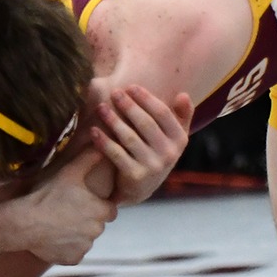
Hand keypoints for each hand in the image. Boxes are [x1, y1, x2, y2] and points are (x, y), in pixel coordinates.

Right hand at [13, 149, 115, 264]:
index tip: (84, 201)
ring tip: (59, 223)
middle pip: (97, 224)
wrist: (26, 222)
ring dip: (77, 233)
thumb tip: (102, 146)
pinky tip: (54, 237)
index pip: (110, 209)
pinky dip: (67, 247)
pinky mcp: (74, 259)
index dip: (98, 205)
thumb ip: (89, 159)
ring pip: (86, 239)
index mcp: (101, 210)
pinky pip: (75, 252)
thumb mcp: (70, 173)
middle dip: (87, 219)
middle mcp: (97, 231)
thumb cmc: (49, 195)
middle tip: (68, 211)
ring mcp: (85, 247)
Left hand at [91, 85, 193, 203]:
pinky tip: (94, 130)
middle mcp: (169, 154)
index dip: (146, 98)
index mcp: (180, 139)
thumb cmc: (157, 153)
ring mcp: (153, 167)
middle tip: (114, 93)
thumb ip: (181, 115)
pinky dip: (104, 142)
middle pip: (146, 124)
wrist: (142, 188)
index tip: (130, 87)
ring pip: (130, 138)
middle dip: (129, 106)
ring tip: (101, 108)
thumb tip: (183, 94)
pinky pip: (117, 155)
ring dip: (114, 121)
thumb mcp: (174, 137)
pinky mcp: (135, 177)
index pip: (163, 114)